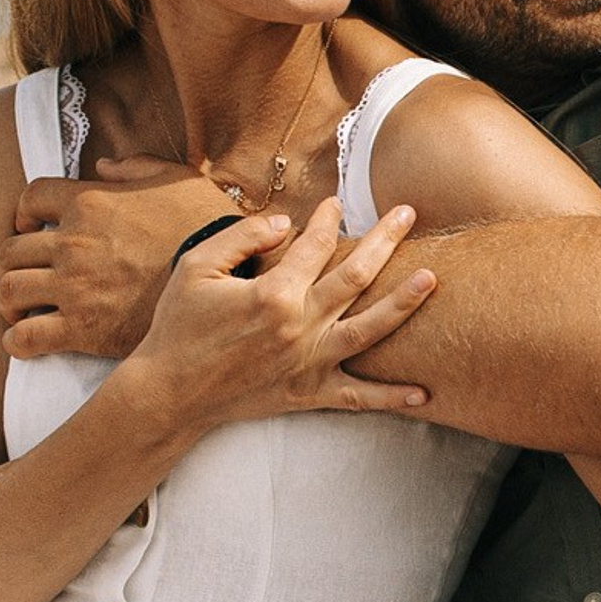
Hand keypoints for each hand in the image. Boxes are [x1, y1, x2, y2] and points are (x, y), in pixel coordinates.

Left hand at [0, 161, 234, 358]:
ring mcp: (74, 287)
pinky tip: (25, 341)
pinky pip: (25, 336)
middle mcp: (72, 243)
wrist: (228, 282)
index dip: (24, 214)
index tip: (33, 228)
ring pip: (9, 290)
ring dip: (10, 300)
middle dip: (13, 263)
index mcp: (90, 202)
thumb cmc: (209, 227)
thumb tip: (105, 164)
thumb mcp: (180, 180)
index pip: (29, 200)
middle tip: (28, 274)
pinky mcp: (82, 328)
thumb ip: (138, 168)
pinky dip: (17, 340)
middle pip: (10, 250)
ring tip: (21, 309)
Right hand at [123, 200, 437, 430]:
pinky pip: (357, 397)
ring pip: (369, 330)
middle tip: (408, 214)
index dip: (329, 219)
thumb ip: (241, 238)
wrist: (168, 393)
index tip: (337, 203)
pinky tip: (423, 393)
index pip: (315, 246)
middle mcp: (299, 326)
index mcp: (273, 294)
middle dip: (384, 240)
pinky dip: (390, 397)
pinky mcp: (308, 394)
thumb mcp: (196, 268)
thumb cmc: (178, 327)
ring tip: (432, 279)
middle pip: (355, 276)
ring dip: (403, 304)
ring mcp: (308, 362)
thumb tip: (285, 222)